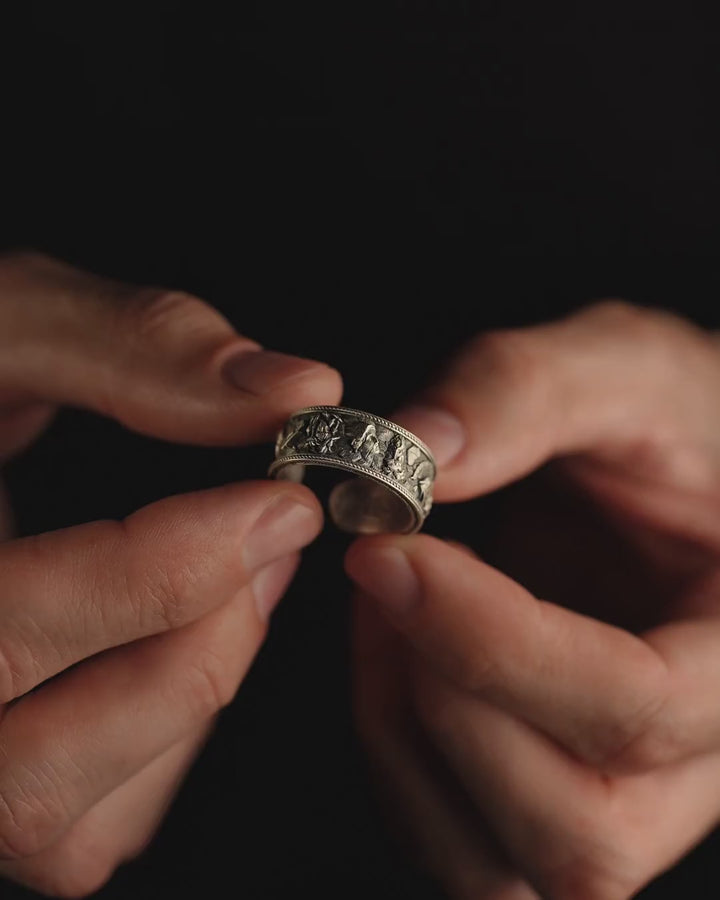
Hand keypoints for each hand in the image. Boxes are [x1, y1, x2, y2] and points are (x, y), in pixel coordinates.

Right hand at [0, 252, 341, 896]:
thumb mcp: (9, 328)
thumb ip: (135, 346)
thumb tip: (297, 389)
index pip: (15, 624)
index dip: (169, 567)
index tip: (281, 502)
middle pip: (39, 768)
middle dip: (196, 645)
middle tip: (275, 542)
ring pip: (73, 820)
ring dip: (189, 698)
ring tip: (239, 582)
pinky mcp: (0, 794)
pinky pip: (94, 826)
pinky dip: (166, 743)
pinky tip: (182, 640)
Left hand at [347, 301, 719, 898]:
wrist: (660, 469)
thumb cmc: (664, 422)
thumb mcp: (616, 367)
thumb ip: (523, 392)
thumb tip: (414, 454)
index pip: (640, 710)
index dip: (498, 644)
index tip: (395, 551)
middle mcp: (699, 757)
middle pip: (576, 827)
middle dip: (446, 696)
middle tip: (388, 566)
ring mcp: (624, 793)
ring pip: (500, 863)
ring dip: (404, 729)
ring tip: (386, 599)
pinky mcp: (550, 791)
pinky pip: (451, 839)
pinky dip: (392, 749)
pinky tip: (388, 644)